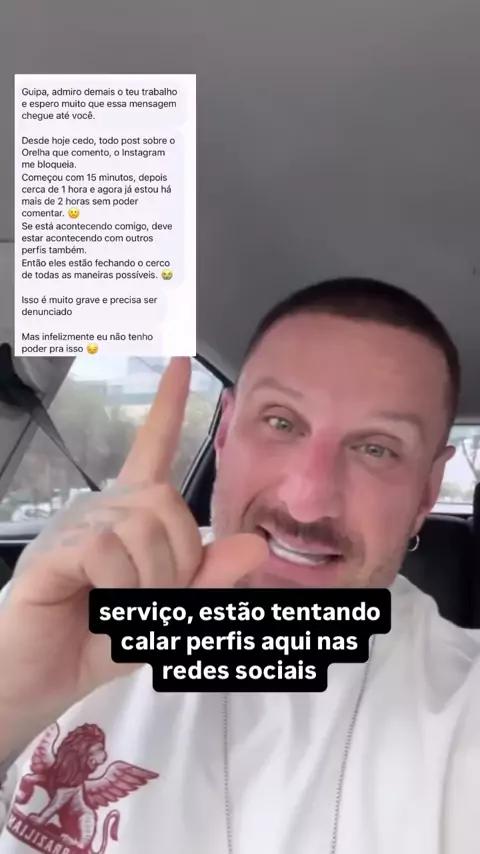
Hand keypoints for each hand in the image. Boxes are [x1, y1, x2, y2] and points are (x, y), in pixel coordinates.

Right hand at [0, 358, 266, 751]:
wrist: (43, 678)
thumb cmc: (99, 639)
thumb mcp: (169, 611)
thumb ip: (210, 577)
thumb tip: (258, 544)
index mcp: (129, 512)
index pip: (153, 445)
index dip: (168, 404)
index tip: (179, 358)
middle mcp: (102, 505)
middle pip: (168, 502)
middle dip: (178, 560)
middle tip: (152, 600)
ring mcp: (75, 524)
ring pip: (141, 527)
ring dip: (149, 581)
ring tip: (122, 608)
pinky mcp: (55, 548)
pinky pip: (108, 549)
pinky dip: (120, 587)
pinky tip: (98, 603)